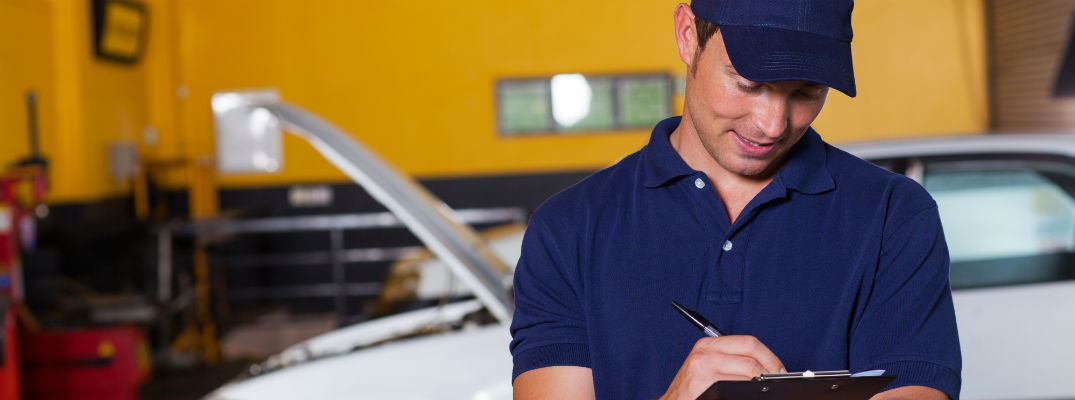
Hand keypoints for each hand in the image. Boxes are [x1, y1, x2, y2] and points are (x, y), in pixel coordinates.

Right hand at [659, 335, 784, 399]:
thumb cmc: (692, 389)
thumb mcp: (707, 366)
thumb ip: (732, 360)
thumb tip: (766, 365)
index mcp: (708, 345)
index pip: (750, 343)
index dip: (770, 357)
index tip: (780, 369)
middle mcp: (704, 355)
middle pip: (752, 360)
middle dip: (771, 373)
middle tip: (778, 383)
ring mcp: (703, 372)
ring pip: (749, 376)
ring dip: (762, 386)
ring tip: (763, 390)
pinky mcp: (705, 388)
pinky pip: (738, 391)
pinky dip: (748, 395)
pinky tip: (746, 396)